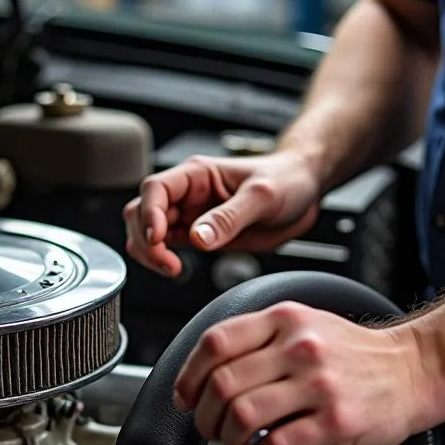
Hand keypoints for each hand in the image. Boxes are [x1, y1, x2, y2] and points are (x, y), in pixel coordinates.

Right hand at [123, 150, 321, 277]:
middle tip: (167, 262)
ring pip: (146, 233)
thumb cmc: (286, 180)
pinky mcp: (196, 237)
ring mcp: (189, 216)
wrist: (304, 193)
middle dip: (145, 239)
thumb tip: (198, 238)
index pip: (155, 189)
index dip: (150, 214)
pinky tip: (177, 269)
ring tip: (172, 268)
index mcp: (197, 174)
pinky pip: (164, 248)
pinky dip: (160, 261)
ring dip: (149, 253)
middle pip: (141, 212)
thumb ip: (229, 218)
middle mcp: (187, 194)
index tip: (159, 239)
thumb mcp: (262, 196)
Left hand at [172, 302, 431, 444]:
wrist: (415, 369)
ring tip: (236, 441)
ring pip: (242, 416)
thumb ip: (257, 340)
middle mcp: (300, 348)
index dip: (189, 376)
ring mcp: (318, 385)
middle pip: (222, 384)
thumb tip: (202, 375)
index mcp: (285, 320)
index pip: (214, 343)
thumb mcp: (303, 325)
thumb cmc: (354, 353)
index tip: (185, 396)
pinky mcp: (335, 421)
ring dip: (228, 438)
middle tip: (209, 427)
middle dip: (204, 415)